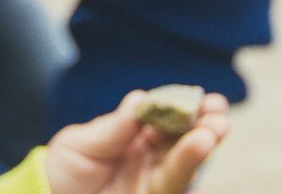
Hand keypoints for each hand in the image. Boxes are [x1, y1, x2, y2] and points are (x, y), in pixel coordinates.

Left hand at [41, 88, 230, 193]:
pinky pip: (173, 188)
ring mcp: (152, 182)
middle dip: (203, 125)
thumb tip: (139, 99)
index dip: (184, 106)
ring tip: (211, 133)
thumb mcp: (78, 145)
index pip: (165, 118)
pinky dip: (187, 171)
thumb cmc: (63, 171)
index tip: (203, 98)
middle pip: (182, 140)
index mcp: (134, 136)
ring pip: (181, 165)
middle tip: (218, 114)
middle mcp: (150, 158)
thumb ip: (110, 128)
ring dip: (198, 149)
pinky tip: (200, 161)